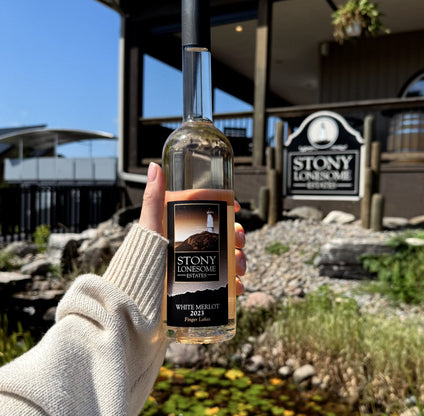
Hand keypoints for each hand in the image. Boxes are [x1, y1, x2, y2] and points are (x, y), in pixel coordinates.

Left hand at [139, 162, 245, 294]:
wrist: (138, 301)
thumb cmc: (141, 261)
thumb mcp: (151, 226)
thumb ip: (154, 198)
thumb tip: (154, 166)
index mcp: (183, 231)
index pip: (210, 216)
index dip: (227, 210)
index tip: (235, 207)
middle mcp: (193, 249)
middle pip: (225, 237)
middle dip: (238, 236)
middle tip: (238, 241)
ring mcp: (199, 269)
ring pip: (230, 259)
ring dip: (240, 260)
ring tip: (238, 268)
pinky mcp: (202, 289)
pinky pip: (226, 285)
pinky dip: (236, 285)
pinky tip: (237, 286)